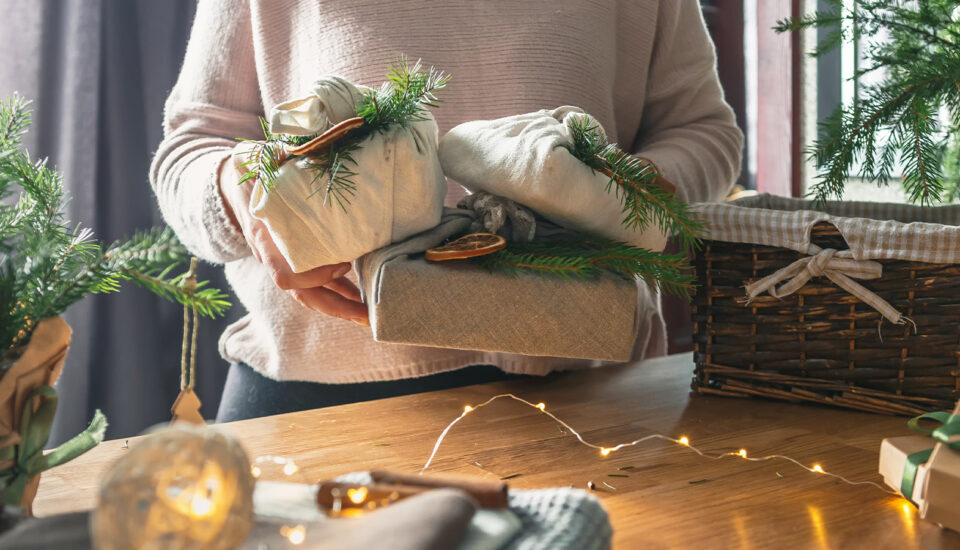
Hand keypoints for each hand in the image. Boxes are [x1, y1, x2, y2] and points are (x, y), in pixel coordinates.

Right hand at [219, 142, 369, 325]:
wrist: (233, 186)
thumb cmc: (257, 170)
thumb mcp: (268, 158)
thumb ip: (287, 154)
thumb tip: (311, 139)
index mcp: (267, 239)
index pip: (291, 272)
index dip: (318, 273)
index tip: (343, 263)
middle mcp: (274, 260)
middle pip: (305, 294)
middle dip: (338, 306)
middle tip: (368, 315)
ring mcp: (281, 266)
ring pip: (311, 297)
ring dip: (341, 307)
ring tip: (368, 316)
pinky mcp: (291, 267)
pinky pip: (314, 289)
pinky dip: (336, 295)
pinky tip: (358, 299)